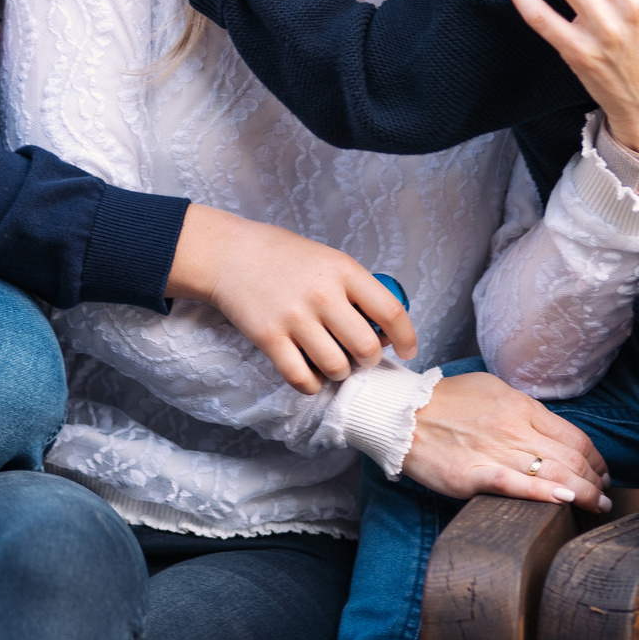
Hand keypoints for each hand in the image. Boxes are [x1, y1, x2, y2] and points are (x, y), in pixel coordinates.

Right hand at [168, 204, 416, 391]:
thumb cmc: (283, 256)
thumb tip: (383, 329)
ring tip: (333, 364)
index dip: (407, 338)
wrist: (230, 254)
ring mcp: (294, 318)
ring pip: (336, 367)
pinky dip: (311, 385)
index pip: (391, 312)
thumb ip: (354, 289)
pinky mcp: (269, 338)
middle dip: (369, 360)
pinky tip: (310, 375)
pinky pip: (301, 378)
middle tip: (360, 357)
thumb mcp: (328, 259)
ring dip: (341, 373)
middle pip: (366, 348)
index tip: (408, 350)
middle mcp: (323, 295)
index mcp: (343, 271)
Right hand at [402, 371, 613, 511]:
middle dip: (596, 482)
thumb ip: (524, 409)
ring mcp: (494, 452)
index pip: (576, 438)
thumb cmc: (445, 402)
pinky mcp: (472, 475)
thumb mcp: (491, 390)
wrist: (400, 413)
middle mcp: (513, 429)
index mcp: (521, 407)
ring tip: (596, 506)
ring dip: (584, 494)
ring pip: (554, 475)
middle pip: (572, 459)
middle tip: (604, 496)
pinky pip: (516, 486)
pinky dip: (544, 494)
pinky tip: (564, 502)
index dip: (596, 460)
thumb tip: (552, 429)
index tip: (601, 473)